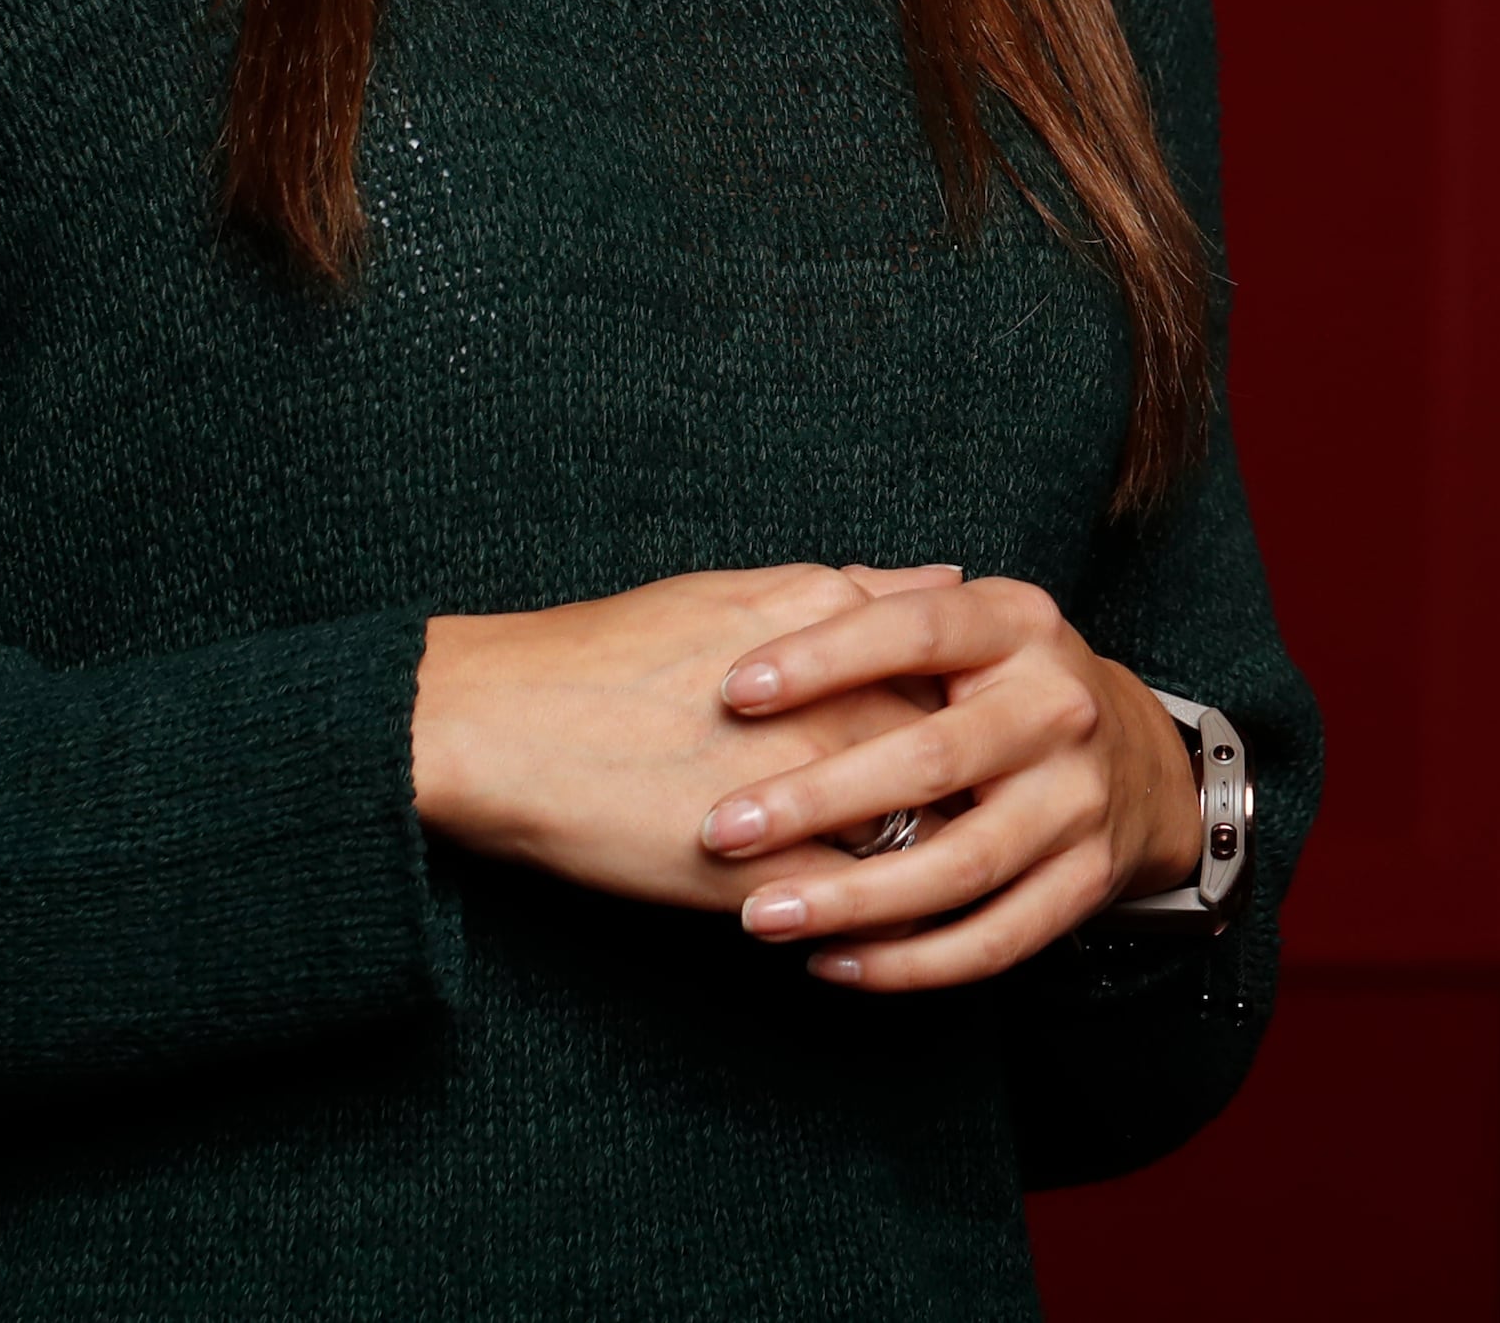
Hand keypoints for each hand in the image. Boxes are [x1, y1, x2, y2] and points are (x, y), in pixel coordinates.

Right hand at [412, 565, 959, 912]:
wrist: (497, 728)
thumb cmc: (602, 654)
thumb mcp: (735, 593)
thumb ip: (855, 592)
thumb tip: (949, 579)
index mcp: (828, 630)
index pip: (962, 675)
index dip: (988, 713)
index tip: (1000, 734)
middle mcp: (833, 709)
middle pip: (957, 759)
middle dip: (986, 789)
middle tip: (1003, 808)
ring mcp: (805, 799)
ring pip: (924, 841)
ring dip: (942, 859)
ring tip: (946, 870)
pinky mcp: (767, 880)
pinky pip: (861, 910)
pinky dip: (882, 919)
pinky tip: (875, 920)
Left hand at [693, 576, 1203, 990]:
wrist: (1137, 761)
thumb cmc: (1004, 685)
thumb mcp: (965, 626)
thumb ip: (878, 610)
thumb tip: (773, 602)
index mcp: (1018, 626)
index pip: (915, 631)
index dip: (823, 659)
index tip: (732, 692)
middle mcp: (1058, 709)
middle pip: (933, 760)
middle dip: (818, 800)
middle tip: (721, 830)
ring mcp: (1079, 802)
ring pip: (960, 866)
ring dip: (854, 900)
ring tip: (762, 916)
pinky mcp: (1085, 884)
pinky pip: (994, 940)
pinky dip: (910, 963)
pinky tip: (831, 964)